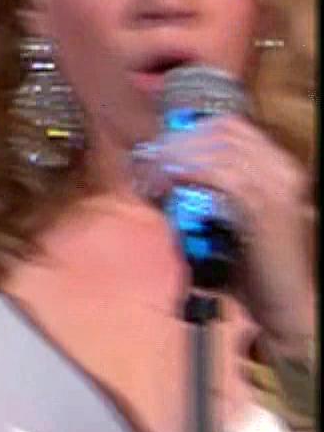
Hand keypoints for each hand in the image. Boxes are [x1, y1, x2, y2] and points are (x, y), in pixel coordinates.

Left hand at [135, 114, 315, 346]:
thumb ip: (201, 190)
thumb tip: (157, 172)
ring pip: (219, 148)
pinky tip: (167, 186)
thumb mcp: (225, 218)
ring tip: (152, 177)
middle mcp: (281, 170)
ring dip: (177, 157)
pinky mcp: (266, 208)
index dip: (187, 132)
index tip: (156, 150)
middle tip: (147, 163)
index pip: (228, 126)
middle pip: (221, 131)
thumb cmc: (251, 267)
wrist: (285, 305)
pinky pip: (222, 176)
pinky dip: (189, 175)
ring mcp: (277, 187)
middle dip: (177, 143)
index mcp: (276, 168)